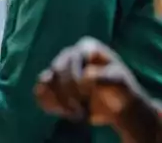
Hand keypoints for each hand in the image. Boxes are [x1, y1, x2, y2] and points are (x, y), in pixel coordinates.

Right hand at [35, 37, 150, 126]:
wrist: (118, 106)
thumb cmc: (121, 89)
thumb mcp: (120, 82)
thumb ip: (106, 77)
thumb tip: (85, 75)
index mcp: (86, 47)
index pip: (71, 60)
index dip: (76, 79)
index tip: (88, 95)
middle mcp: (69, 55)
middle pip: (56, 72)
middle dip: (68, 94)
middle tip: (83, 110)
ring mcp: (59, 70)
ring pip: (44, 82)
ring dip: (58, 101)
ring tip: (75, 113)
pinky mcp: (53, 87)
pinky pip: (40, 94)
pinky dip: (50, 105)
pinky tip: (67, 114)